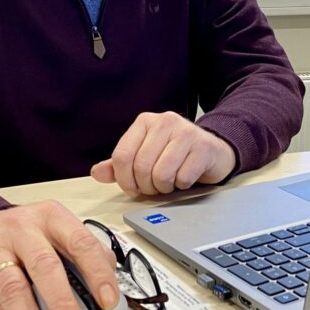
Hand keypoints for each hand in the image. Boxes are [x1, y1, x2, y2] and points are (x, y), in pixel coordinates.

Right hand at [0, 201, 117, 309]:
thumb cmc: (24, 233)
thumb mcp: (55, 229)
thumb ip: (82, 251)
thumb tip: (109, 278)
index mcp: (52, 217)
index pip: (80, 243)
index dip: (97, 273)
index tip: (108, 301)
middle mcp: (24, 230)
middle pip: (45, 266)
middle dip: (62, 302)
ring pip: (14, 289)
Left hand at [90, 111, 236, 195]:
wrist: (213, 150)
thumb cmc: (175, 154)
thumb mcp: (144, 155)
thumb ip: (119, 165)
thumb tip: (97, 173)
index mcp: (145, 121)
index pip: (122, 155)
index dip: (124, 180)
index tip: (132, 188)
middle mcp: (164, 121)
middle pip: (141, 167)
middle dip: (146, 186)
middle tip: (154, 188)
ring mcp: (185, 132)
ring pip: (161, 173)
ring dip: (164, 187)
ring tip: (169, 183)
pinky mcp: (203, 146)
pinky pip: (183, 178)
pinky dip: (182, 185)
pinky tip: (185, 178)